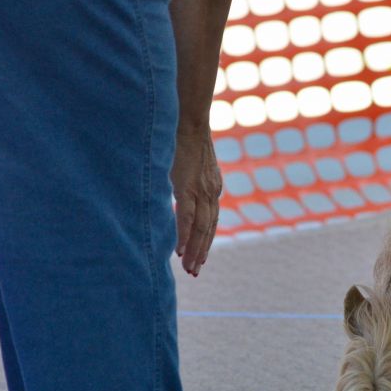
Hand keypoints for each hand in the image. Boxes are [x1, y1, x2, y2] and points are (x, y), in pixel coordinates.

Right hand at [171, 128, 221, 275]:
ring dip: (195, 251)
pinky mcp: (189, 187)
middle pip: (208, 230)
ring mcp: (202, 191)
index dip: (205, 240)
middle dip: (201, 252)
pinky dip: (185, 236)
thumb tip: (177, 188)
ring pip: (201, 229)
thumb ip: (187, 179)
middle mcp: (211, 193)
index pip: (210, 221)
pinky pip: (188, 218)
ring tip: (189, 268)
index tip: (199, 256)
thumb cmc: (183, 137)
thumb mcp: (189, 163)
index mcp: (212, 188)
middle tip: (194, 271)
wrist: (188, 119)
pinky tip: (181, 252)